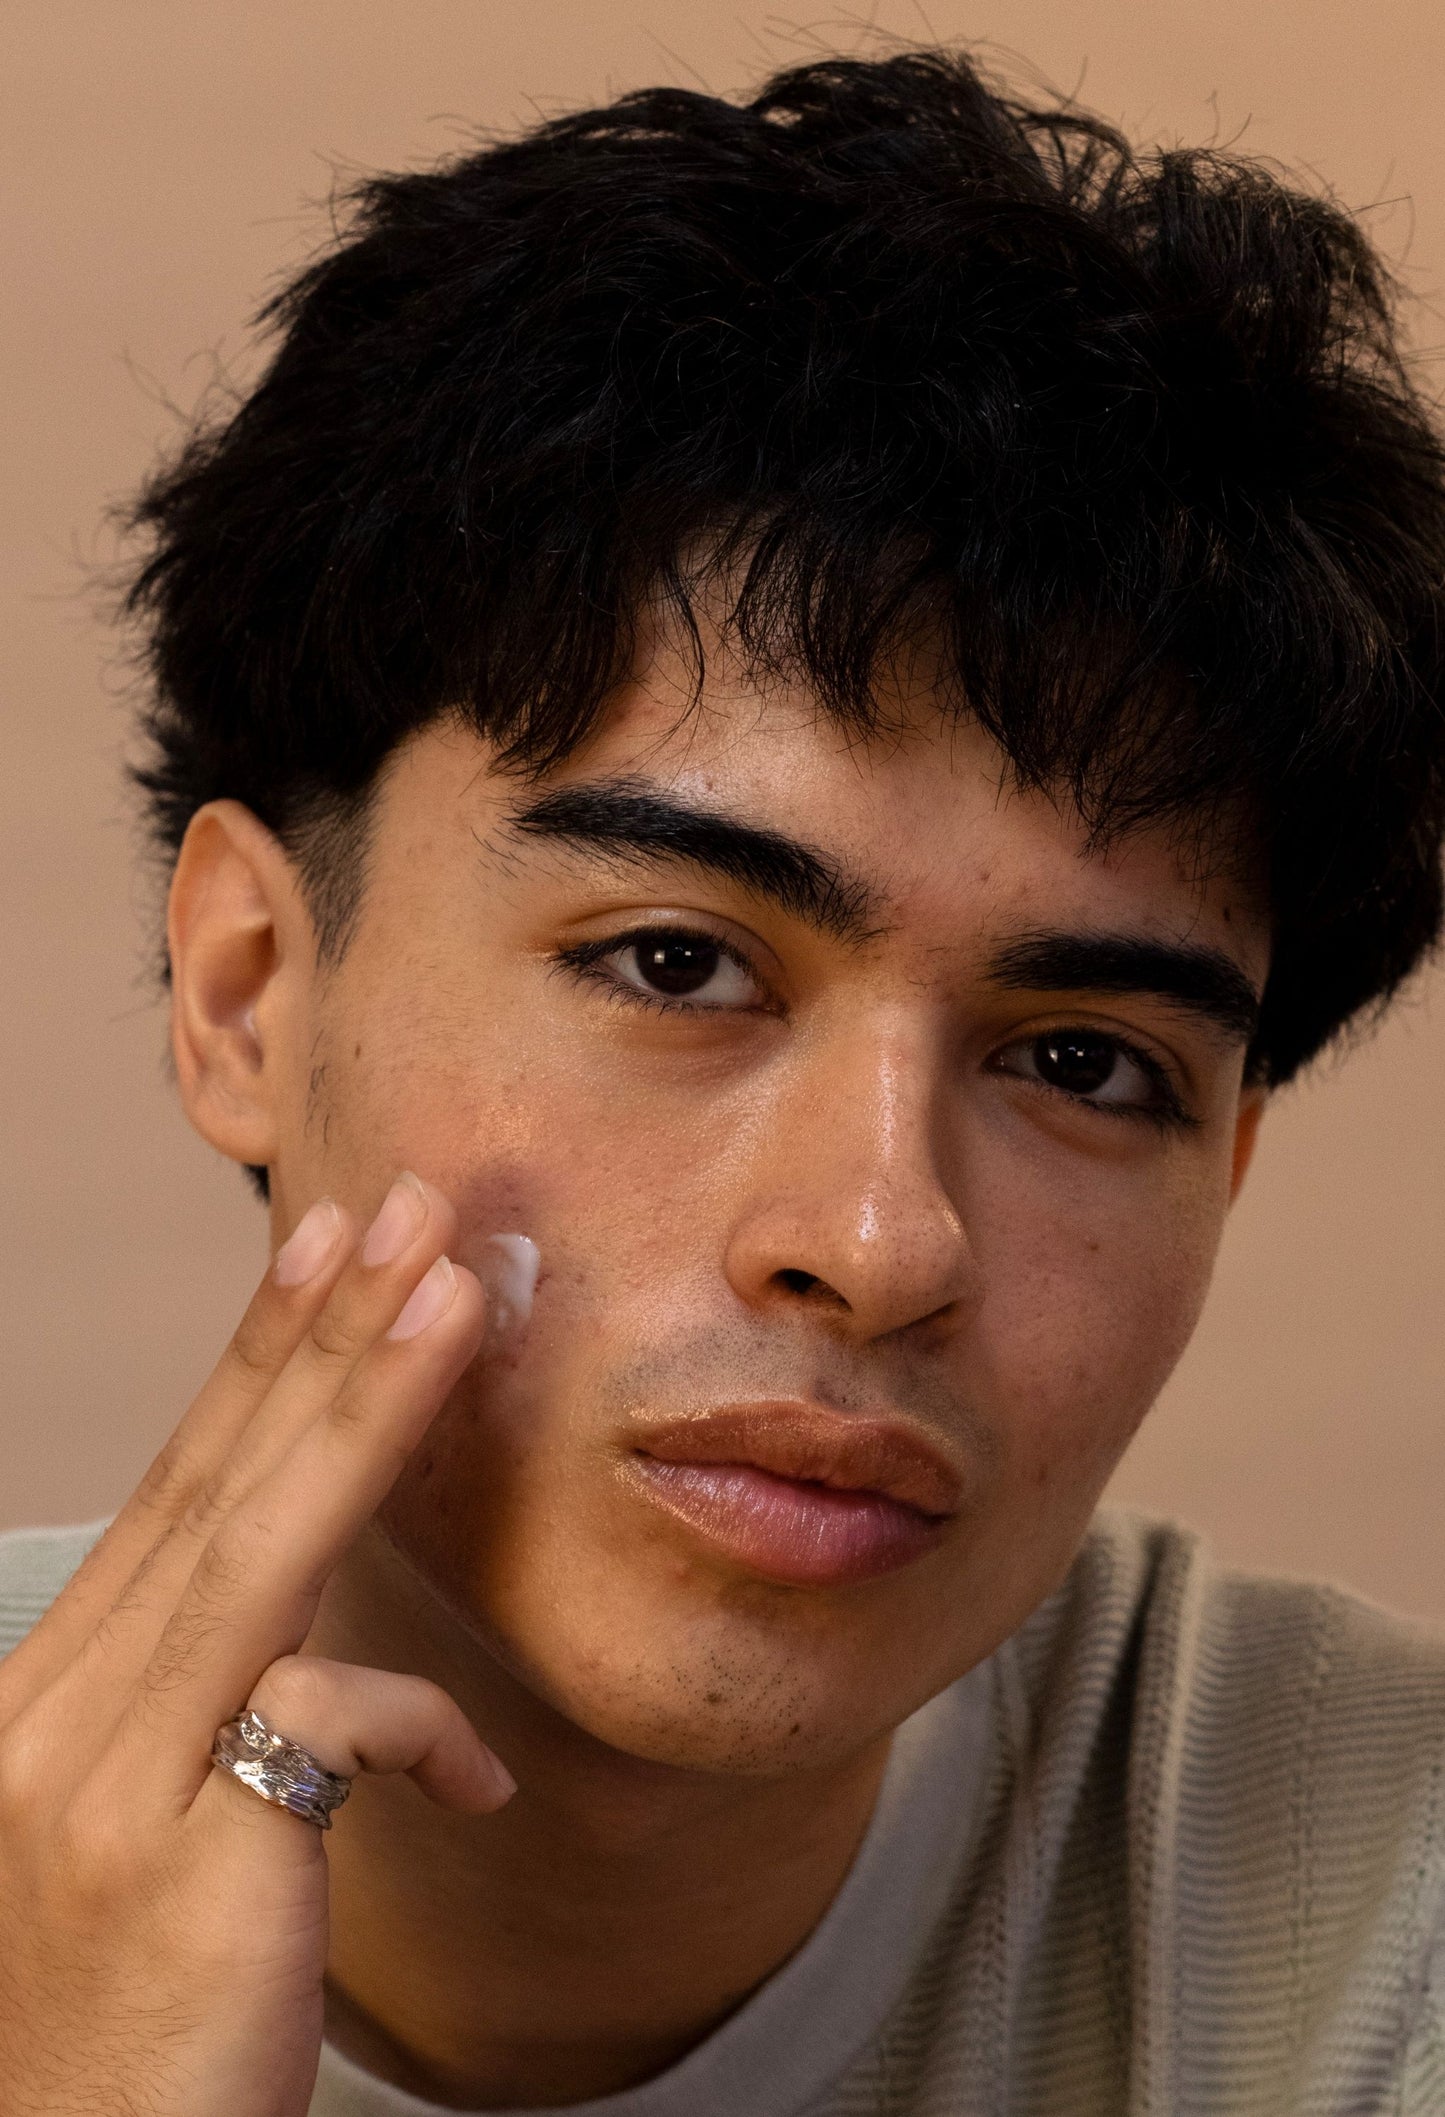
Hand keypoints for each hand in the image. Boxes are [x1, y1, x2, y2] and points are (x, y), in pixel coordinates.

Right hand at [0, 1175, 512, 2116]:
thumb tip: (332, 1686)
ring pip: (258, 1545)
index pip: (177, 1491)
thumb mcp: (172, 1846)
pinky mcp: (173, 1852)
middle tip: (396, 1205)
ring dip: (368, 1405)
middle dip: (316, 1332)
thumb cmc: (142, 2031)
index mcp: (51, 1696)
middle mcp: (52, 1713)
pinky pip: (326, 1723)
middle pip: (214, 1483)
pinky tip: (484, 1784)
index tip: (323, 1248)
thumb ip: (234, 1728)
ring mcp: (97, 1778)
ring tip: (453, 1291)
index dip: (255, 1360)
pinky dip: (423, 1732)